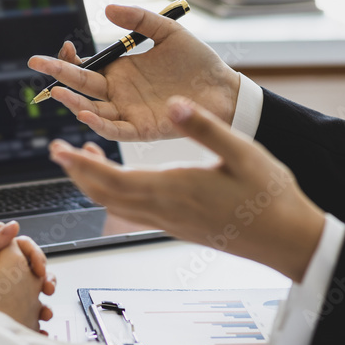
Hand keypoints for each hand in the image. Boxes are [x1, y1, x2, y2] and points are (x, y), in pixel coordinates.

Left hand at [0, 215, 54, 337]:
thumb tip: (11, 225)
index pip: (19, 254)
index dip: (33, 258)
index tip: (39, 268)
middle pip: (27, 278)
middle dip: (43, 282)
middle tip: (48, 290)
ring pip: (27, 302)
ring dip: (40, 306)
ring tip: (44, 314)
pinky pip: (15, 325)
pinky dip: (29, 328)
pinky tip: (36, 332)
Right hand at [27, 4, 240, 141]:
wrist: (223, 89)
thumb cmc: (197, 61)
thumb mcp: (166, 32)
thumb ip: (138, 20)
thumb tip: (107, 8)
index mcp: (122, 72)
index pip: (87, 68)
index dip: (71, 60)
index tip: (65, 46)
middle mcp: (120, 94)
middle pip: (82, 87)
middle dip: (58, 75)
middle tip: (35, 62)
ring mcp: (129, 113)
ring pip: (93, 110)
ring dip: (73, 102)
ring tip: (57, 91)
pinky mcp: (142, 130)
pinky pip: (115, 129)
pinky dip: (99, 124)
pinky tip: (85, 113)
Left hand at [48, 97, 325, 281]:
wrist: (286, 240)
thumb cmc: (269, 197)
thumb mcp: (242, 153)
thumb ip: (204, 127)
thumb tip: (175, 104)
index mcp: (174, 189)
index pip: (111, 180)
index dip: (80, 165)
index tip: (58, 149)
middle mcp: (165, 210)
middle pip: (103, 196)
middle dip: (76, 174)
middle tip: (57, 150)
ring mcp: (170, 222)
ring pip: (117, 206)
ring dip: (94, 184)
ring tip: (84, 159)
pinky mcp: (178, 226)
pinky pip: (134, 211)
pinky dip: (116, 193)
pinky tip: (122, 178)